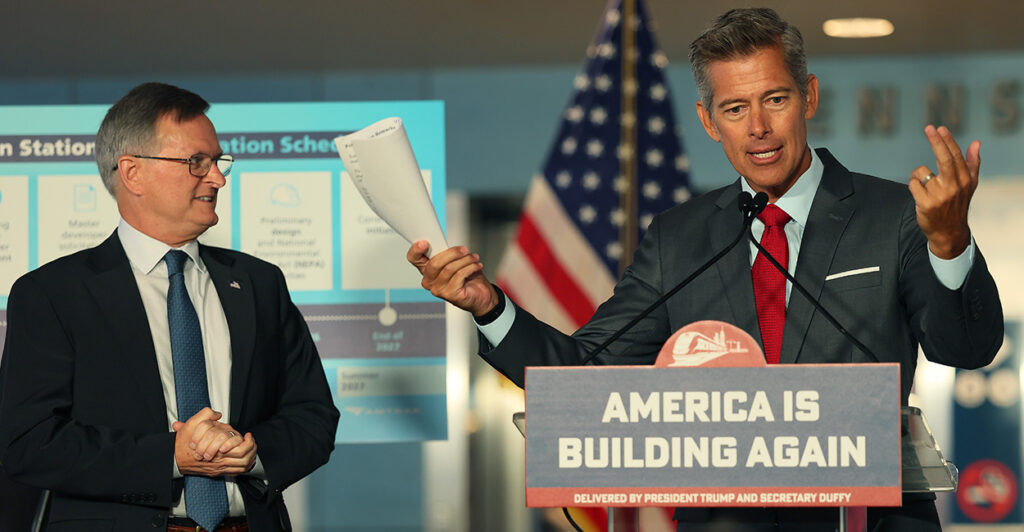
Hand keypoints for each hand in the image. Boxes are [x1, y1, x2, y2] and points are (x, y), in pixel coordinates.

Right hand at [173, 407, 256, 475]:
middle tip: (252, 441)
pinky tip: (246, 458)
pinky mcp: (216, 473)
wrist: (174, 459)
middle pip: (243, 459)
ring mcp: (218, 469)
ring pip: (241, 467)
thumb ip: (205, 415)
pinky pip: (235, 472)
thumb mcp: (191, 424)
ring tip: (252, 448)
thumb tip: (217, 414)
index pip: (239, 449)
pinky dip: (244, 466)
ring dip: (250, 457)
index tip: (247, 434)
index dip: (247, 442)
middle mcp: (219, 462)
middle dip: (252, 449)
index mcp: (216, 450)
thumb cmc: (183, 443)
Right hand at [407, 241, 498, 316]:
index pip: (413, 258)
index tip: (424, 242)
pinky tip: (476, 266)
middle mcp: (429, 281)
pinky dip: (471, 268)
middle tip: (464, 249)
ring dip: (465, 260)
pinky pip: (459, 276)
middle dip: (452, 253)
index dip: (416, 250)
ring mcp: (438, 289)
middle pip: (434, 263)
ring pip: (449, 268)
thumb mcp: (454, 260)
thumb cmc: (466, 277)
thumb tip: (444, 243)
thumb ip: (445, 252)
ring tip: (474, 258)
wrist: (480, 295)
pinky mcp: (450, 295)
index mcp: (426, 269)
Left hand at [908, 125, 978, 258]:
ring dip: (918, 175)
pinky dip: (913, 184)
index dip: (947, 141)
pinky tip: (919, 194)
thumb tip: (977, 142)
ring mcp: (940, 196)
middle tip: (929, 127)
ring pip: (921, 172)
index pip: (955, 156)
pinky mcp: (926, 204)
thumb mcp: (969, 185)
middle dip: (936, 142)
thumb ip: (972, 163)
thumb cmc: (957, 203)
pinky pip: (913, 184)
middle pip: (944, 159)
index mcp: (965, 180)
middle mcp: (954, 187)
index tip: (940, 128)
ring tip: (924, 186)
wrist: (948, 232)